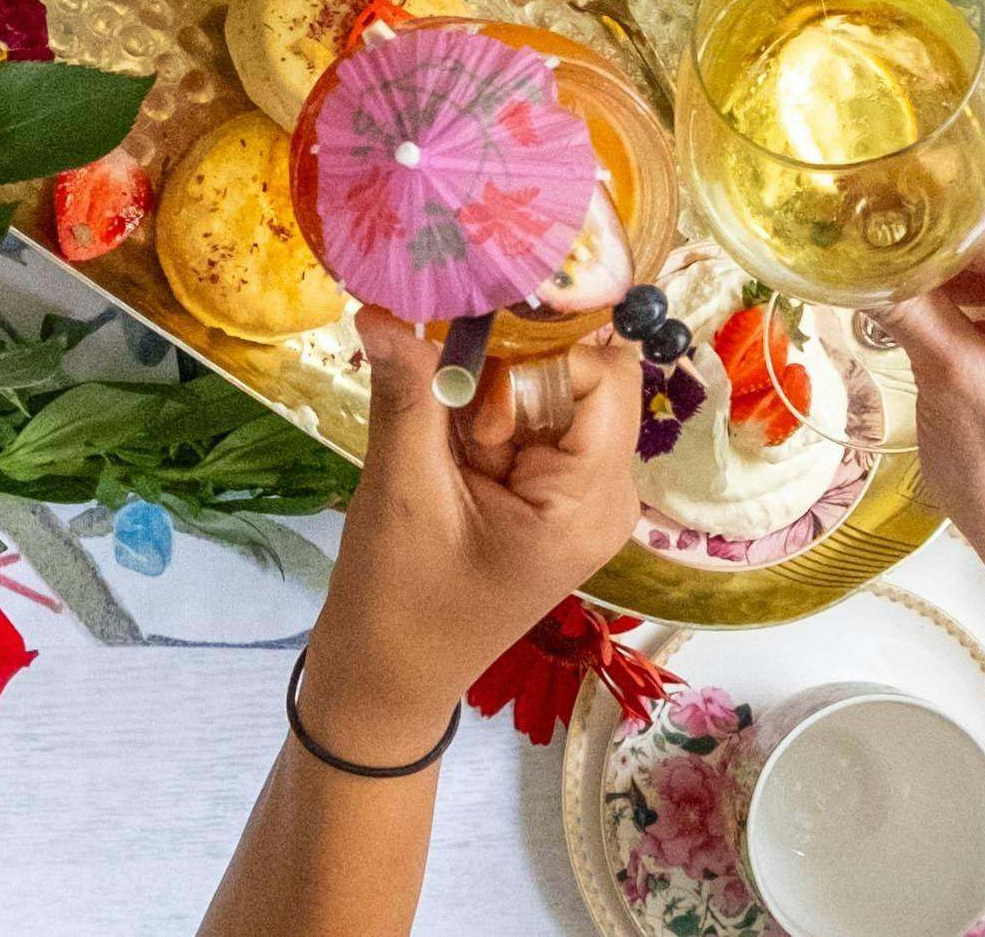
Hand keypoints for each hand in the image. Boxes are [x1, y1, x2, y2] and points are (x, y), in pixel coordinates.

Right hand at [297, 310, 640, 763]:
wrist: (385, 679)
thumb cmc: (401, 603)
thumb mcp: (402, 491)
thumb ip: (408, 394)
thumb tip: (383, 305)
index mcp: (590, 499)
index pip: (602, 375)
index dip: (538, 348)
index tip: (465, 358)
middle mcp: (602, 492)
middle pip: (573, 376)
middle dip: (501, 375)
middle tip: (443, 418)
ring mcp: (574, 493)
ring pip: (540, 392)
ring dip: (480, 399)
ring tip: (436, 453)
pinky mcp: (543, 493)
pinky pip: (520, 421)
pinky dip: (475, 419)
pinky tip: (438, 454)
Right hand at [889, 207, 984, 691]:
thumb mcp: (948, 384)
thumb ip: (909, 299)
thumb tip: (846, 236)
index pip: (983, 218)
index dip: (913, 213)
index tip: (844, 216)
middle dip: (924, 240)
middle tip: (855, 260)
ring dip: (942, 263)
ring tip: (887, 289)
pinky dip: (968, 282)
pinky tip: (928, 306)